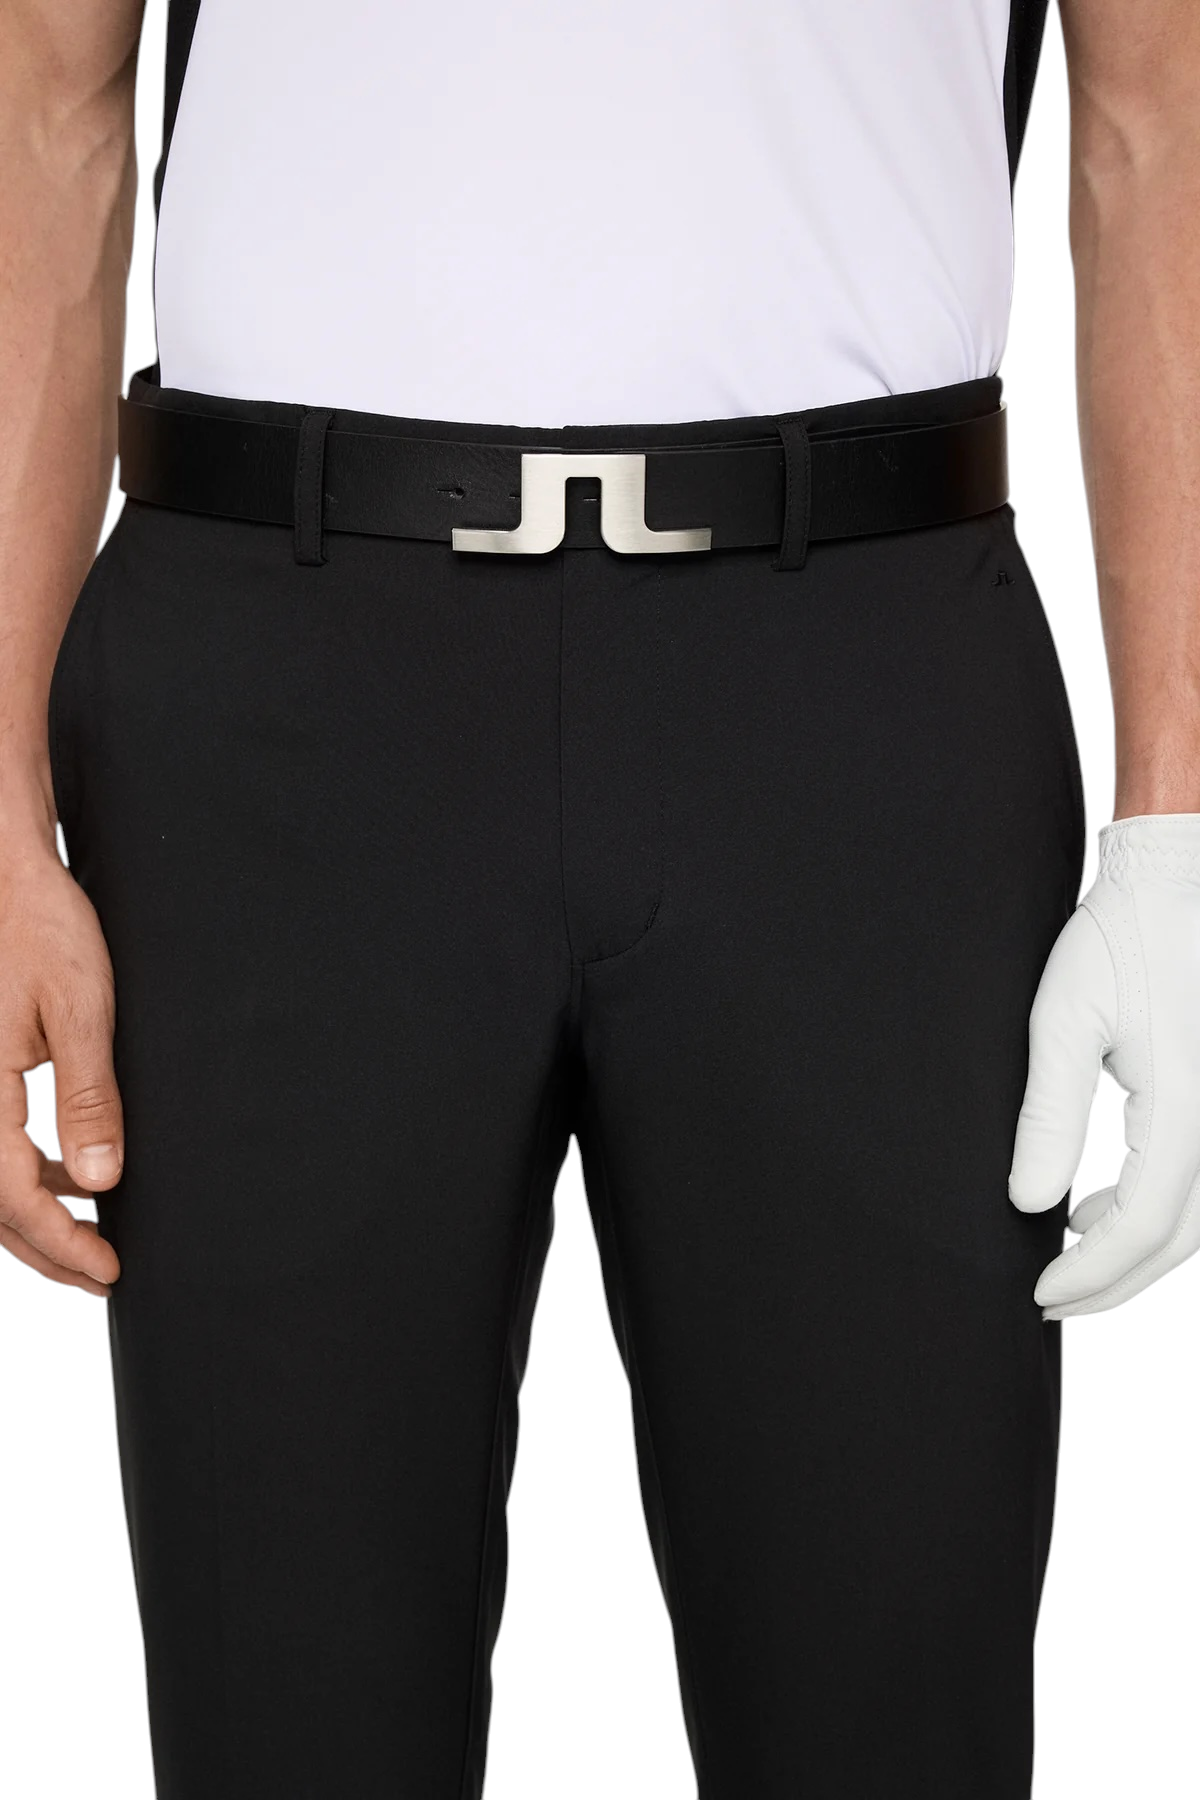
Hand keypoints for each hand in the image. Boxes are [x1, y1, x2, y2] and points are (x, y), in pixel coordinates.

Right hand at [0, 848, 122, 1295]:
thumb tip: (101, 1181)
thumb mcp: (80, 1010)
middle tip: (103, 1271)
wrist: (2, 876)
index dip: (61, 1244)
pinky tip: (67, 1173)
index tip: (108, 1268)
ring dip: (31, 1214)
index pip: (10, 1200)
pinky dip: (19, 1173)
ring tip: (92, 1230)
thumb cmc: (37, 925)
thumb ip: (88, 1099)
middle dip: (46, 1247)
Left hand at [1009, 813, 1199, 1318]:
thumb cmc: (1119, 937)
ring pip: (1199, 1216)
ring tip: (1072, 1242)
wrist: (1177, 880)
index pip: (1142, 1227)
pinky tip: (1105, 1201)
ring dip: (1140, 1245)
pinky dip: (1161, 1206)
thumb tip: (1028, 1200)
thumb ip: (1048, 1116)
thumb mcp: (1063, 1021)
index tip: (1040, 1293)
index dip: (1091, 1274)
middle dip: (1115, 1277)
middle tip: (1054, 1293)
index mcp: (1186, 1106)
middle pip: (1179, 1237)